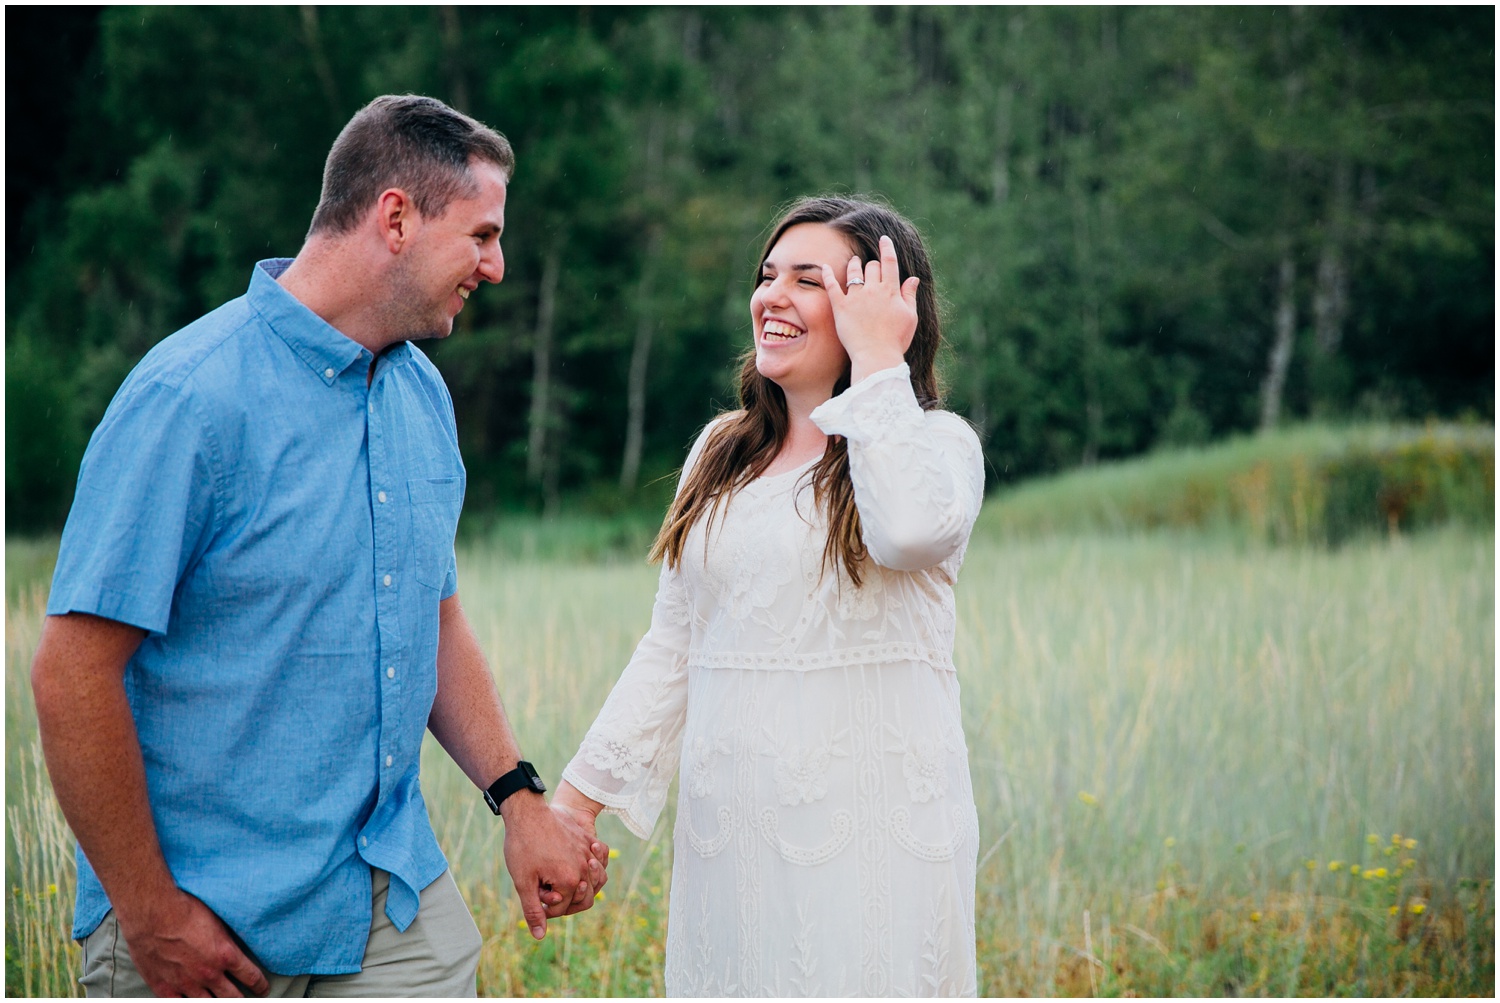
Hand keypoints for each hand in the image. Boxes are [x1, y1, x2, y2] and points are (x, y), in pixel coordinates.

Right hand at [115, 888, 268, 996]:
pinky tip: (193, 1000)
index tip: (263, 989)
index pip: (251, 977)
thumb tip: (235, 944)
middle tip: (246, 999)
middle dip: (242, 999)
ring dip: (218, 1001)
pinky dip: (189, 1002)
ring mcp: (186, 983)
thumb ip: (227, 938)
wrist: (152, 914)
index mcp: (225, 955)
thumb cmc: (185, 909)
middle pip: (233, 997)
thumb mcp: (218, 920)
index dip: (260, 985)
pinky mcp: (164, 987)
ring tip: (221, 999)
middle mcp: (209, 973)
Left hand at [500, 792, 608, 939]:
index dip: (544, 907)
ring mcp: (588, 851)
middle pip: (584, 898)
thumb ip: (533, 910)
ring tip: (563, 879)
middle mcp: (584, 867)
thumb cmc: (522, 846)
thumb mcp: (523, 881)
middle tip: (546, 889)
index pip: (561, 908)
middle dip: (565, 899)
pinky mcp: (587, 838)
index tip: (532, 894)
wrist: (527, 812)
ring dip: (582, 884)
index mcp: (569, 880)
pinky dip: (594, 863)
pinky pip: (600, 856)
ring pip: (597, 878)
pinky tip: (581, 861)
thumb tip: (540, 936)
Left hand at [820, 234, 920, 384]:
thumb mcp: (910, 317)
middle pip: (872, 266)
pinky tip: (825, 267)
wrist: (876, 356)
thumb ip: (909, 296)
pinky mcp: (840, 307)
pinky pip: (832, 285)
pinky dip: (828, 274)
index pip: (890, 262)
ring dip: (853, 264)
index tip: (884, 239)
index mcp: (891, 291)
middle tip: (871, 266)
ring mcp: (856, 297)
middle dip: (872, 264)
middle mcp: (873, 289)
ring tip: (853, 261)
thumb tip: (913, 278)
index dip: (887, 248)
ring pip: (854, 271)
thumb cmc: (895, 340)